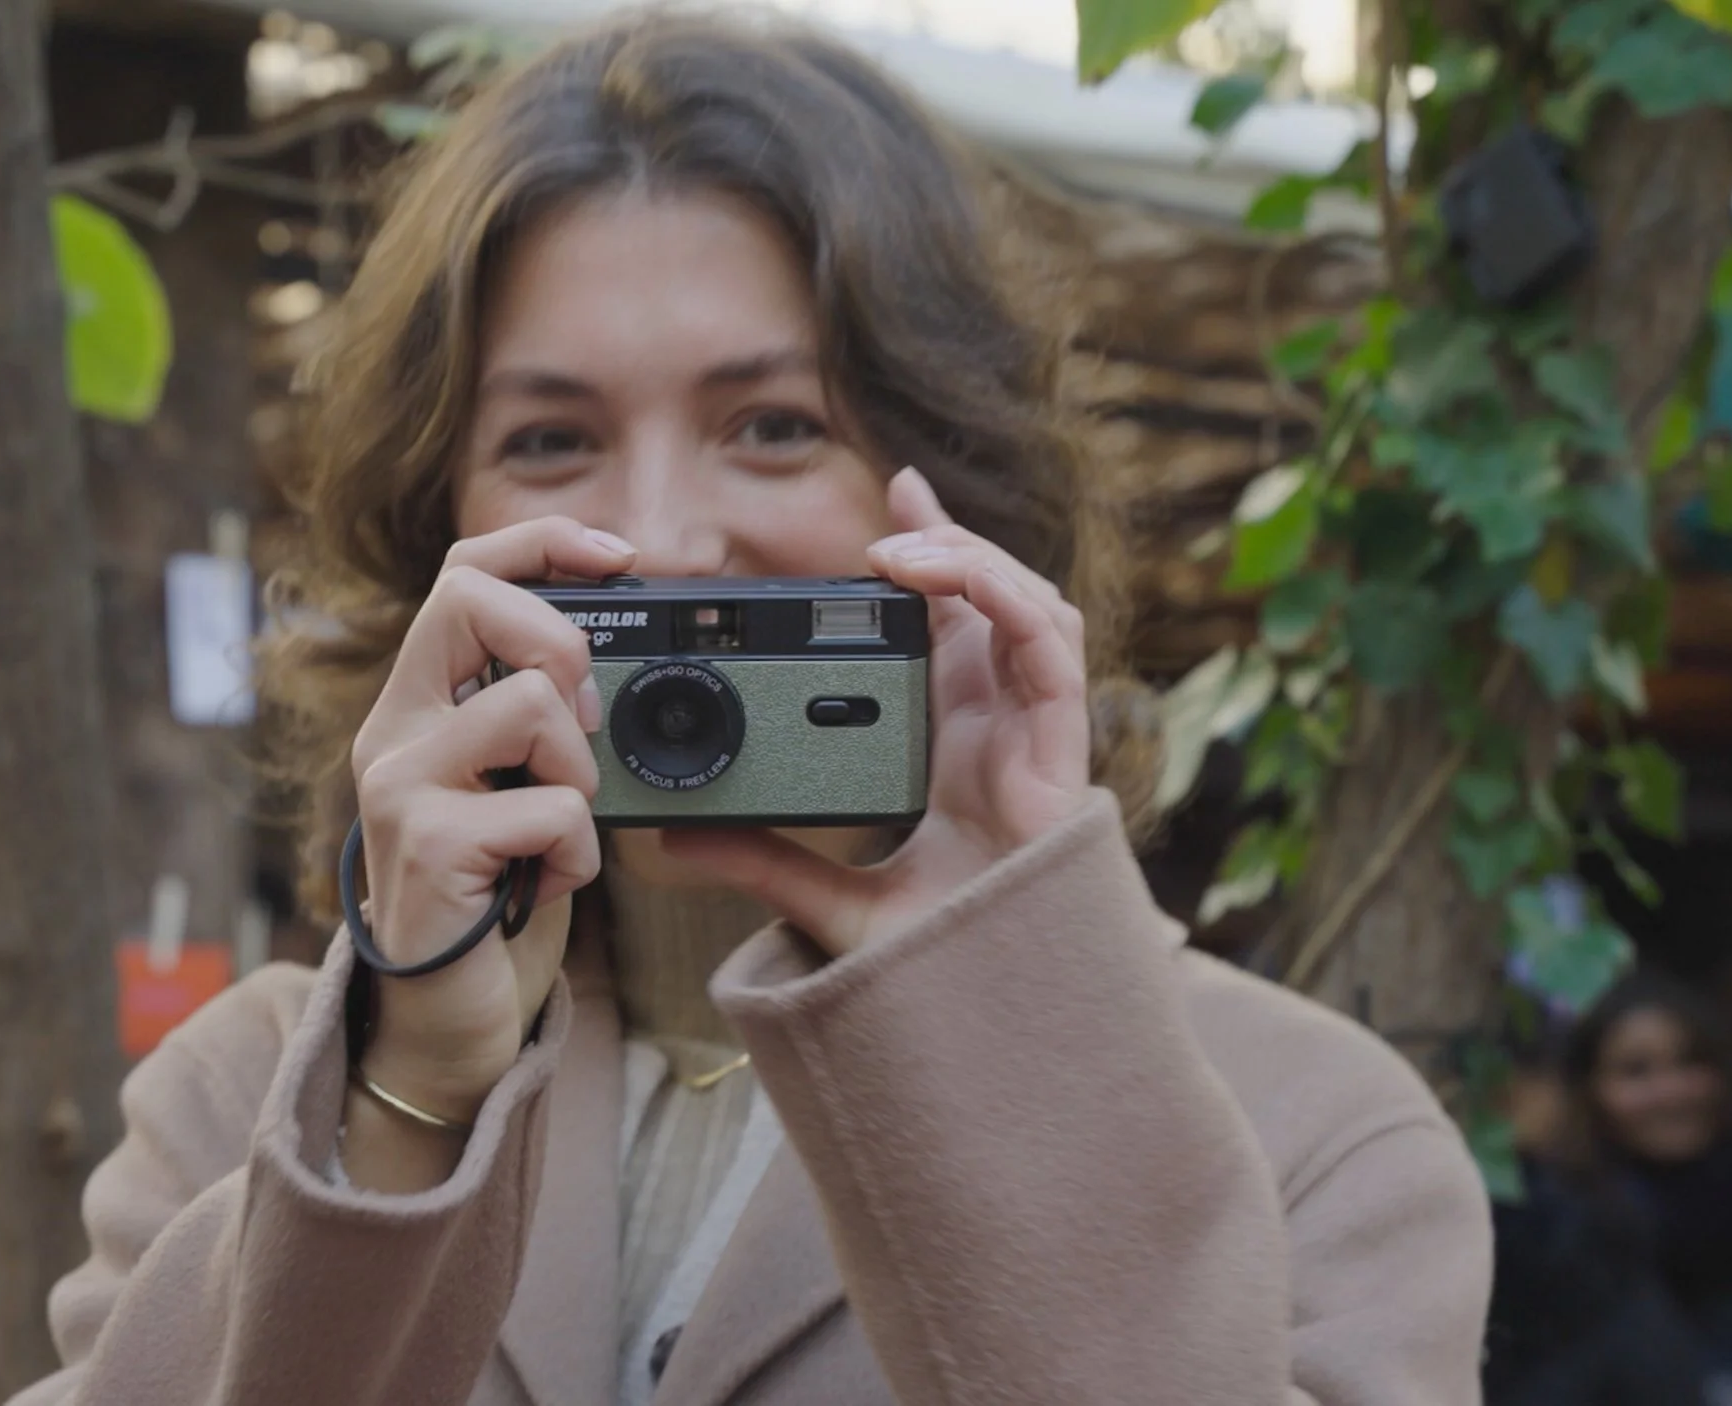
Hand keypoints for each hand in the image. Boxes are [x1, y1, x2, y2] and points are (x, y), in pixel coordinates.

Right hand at [347, 517, 636, 1121]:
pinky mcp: (430, 845)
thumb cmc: (492, 898)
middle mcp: (394, 732)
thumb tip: (602, 664)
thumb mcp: (512, 788)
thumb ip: (535, 721)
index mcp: (418, 706)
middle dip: (559, 644)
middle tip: (577, 724)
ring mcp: (402, 785)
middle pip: (471, 601)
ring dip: (579, 776)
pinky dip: (577, 854)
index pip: (462, 575)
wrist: (445, 1017)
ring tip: (554, 833)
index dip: (540, 543)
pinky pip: (552, 808)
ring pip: (530, 704)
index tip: (615, 556)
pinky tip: (544, 886)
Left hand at [666, 468, 1090, 955]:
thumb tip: (672, 836)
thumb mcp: (828, 899)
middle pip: (992, 600)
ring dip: (974, 558)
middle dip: (952, 535)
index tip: (874, 523)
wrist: (995, 1021)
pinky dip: (1006, 597)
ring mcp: (1033, 734)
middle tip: (895, 493)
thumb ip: (758, 860)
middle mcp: (1000, 727)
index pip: (946, 631)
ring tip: (905, 541)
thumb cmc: (939, 964)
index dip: (925, 567)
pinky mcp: (1060, 749)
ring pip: (1029, 606)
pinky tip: (952, 576)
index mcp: (955, 744)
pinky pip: (1051, 647)